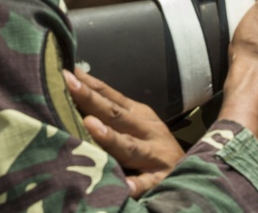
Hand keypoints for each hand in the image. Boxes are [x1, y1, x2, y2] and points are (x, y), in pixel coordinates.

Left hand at [64, 67, 183, 196]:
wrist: (191, 171)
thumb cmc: (153, 145)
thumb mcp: (137, 122)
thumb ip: (111, 111)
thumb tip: (75, 89)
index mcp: (138, 114)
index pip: (110, 96)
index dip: (89, 84)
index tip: (66, 72)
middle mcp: (146, 131)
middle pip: (115, 114)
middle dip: (92, 100)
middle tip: (69, 85)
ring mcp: (154, 155)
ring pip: (130, 147)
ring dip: (110, 137)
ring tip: (90, 126)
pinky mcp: (162, 180)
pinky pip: (147, 183)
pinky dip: (136, 184)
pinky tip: (124, 185)